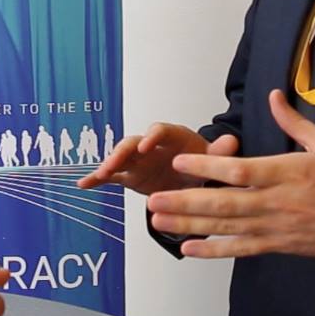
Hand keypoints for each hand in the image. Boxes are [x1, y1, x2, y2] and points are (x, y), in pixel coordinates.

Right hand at [77, 122, 239, 194]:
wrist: (194, 176)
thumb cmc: (202, 161)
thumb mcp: (213, 158)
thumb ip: (219, 151)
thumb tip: (232, 141)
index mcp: (170, 137)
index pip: (158, 131)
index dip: (151, 137)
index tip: (146, 146)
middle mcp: (150, 145)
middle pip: (132, 143)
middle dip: (122, 152)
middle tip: (113, 163)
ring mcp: (138, 160)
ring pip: (119, 158)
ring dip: (108, 164)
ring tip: (100, 174)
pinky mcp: (130, 175)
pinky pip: (111, 176)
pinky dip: (97, 178)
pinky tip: (83, 184)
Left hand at [145, 90, 314, 262]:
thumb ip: (294, 122)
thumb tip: (273, 95)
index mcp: (287, 173)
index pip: (240, 170)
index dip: (207, 166)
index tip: (179, 161)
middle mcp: (277, 202)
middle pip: (225, 203)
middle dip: (186, 202)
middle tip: (154, 198)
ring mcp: (276, 227)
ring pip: (226, 228)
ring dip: (190, 226)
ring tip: (158, 220)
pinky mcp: (278, 245)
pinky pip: (241, 250)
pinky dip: (213, 251)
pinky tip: (187, 249)